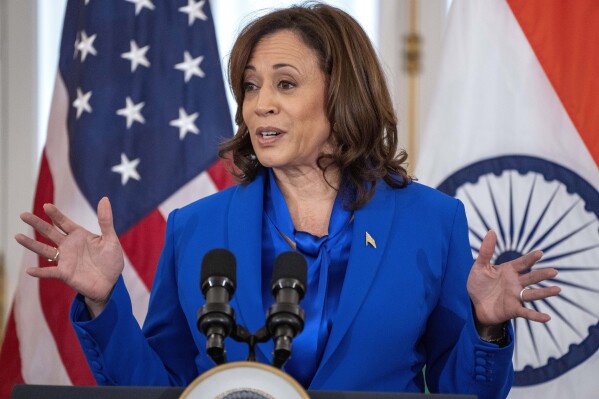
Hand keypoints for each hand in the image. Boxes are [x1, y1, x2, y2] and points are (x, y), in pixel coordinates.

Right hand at [15, 197, 123, 315]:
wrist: (110, 283)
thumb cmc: (111, 260)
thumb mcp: (111, 239)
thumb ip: (105, 221)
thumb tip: (104, 198)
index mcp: (79, 236)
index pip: (64, 222)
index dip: (55, 214)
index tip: (46, 206)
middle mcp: (69, 246)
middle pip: (49, 232)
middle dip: (37, 224)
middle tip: (23, 215)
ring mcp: (65, 260)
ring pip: (44, 250)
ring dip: (31, 244)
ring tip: (17, 236)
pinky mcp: (65, 274)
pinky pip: (50, 272)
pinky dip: (40, 272)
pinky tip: (29, 270)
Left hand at [467, 230, 560, 327]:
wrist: (473, 304)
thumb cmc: (478, 284)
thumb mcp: (480, 267)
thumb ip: (486, 251)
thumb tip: (491, 231)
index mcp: (509, 271)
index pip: (522, 263)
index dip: (530, 258)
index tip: (540, 253)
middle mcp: (515, 283)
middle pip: (531, 278)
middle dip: (542, 275)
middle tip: (554, 271)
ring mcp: (515, 297)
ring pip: (532, 294)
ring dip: (545, 293)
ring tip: (557, 290)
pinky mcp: (513, 310)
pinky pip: (526, 312)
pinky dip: (536, 316)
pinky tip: (547, 317)